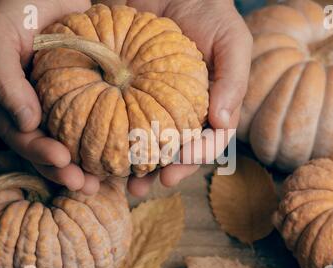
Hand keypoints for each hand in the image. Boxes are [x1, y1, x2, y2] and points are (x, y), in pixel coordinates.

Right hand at [0, 0, 100, 194]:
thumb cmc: (17, 12)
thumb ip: (3, 79)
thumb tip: (25, 123)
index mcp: (8, 104)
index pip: (21, 137)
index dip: (39, 154)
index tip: (62, 162)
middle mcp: (34, 110)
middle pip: (48, 149)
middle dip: (66, 171)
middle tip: (87, 186)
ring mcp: (61, 106)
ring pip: (73, 142)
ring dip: (88, 165)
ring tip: (105, 182)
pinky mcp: (87, 97)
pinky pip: (96, 122)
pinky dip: (107, 140)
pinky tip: (122, 153)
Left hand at [125, 0, 252, 195]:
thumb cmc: (210, 12)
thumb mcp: (232, 41)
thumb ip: (233, 80)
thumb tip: (223, 123)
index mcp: (210, 105)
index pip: (207, 141)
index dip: (194, 159)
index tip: (176, 171)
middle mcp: (181, 109)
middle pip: (173, 149)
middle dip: (160, 171)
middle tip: (141, 187)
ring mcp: (153, 100)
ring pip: (146, 139)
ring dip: (133, 164)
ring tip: (119, 182)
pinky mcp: (127, 88)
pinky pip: (119, 114)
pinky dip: (111, 134)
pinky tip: (99, 149)